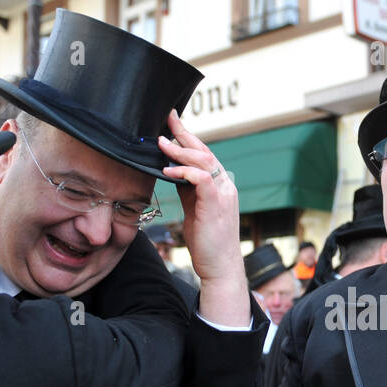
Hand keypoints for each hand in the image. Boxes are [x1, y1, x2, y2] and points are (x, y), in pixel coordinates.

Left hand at [159, 110, 250, 326]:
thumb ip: (188, 190)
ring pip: (203, 161)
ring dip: (180, 151)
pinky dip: (184, 172)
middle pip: (204, 151)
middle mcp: (225, 185)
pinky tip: (167, 171)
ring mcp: (223, 194)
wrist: (220, 267)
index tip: (172, 122)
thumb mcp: (194, 210)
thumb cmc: (207, 242)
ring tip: (161, 144)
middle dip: (184, 134)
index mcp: (220, 185)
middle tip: (167, 120)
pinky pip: (201, 179)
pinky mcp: (216, 204)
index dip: (188, 137)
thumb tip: (172, 172)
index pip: (204, 154)